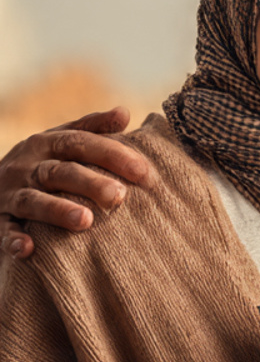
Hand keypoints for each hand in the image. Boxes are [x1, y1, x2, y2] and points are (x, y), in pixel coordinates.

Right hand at [0, 108, 152, 257]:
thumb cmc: (42, 161)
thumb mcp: (61, 140)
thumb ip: (92, 128)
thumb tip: (125, 112)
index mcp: (46, 144)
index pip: (80, 143)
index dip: (111, 154)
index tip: (143, 171)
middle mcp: (27, 166)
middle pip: (60, 172)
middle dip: (90, 183)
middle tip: (119, 196)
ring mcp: (10, 193)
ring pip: (32, 200)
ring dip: (57, 210)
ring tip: (85, 221)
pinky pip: (3, 229)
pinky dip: (12, 239)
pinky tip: (27, 249)